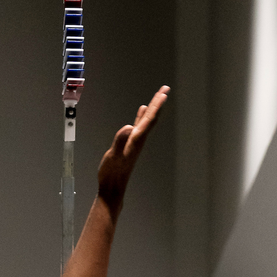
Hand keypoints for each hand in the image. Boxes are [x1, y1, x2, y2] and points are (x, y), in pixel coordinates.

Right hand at [97, 86, 168, 211]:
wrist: (112, 187)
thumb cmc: (111, 173)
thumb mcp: (113, 156)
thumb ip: (120, 141)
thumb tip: (128, 128)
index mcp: (136, 140)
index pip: (149, 120)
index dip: (156, 106)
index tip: (163, 93)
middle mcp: (139, 140)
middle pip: (151, 118)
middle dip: (158, 102)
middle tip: (165, 89)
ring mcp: (135, 142)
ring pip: (146, 121)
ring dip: (152, 108)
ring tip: (158, 96)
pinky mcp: (130, 144)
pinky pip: (139, 126)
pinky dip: (141, 116)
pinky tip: (141, 111)